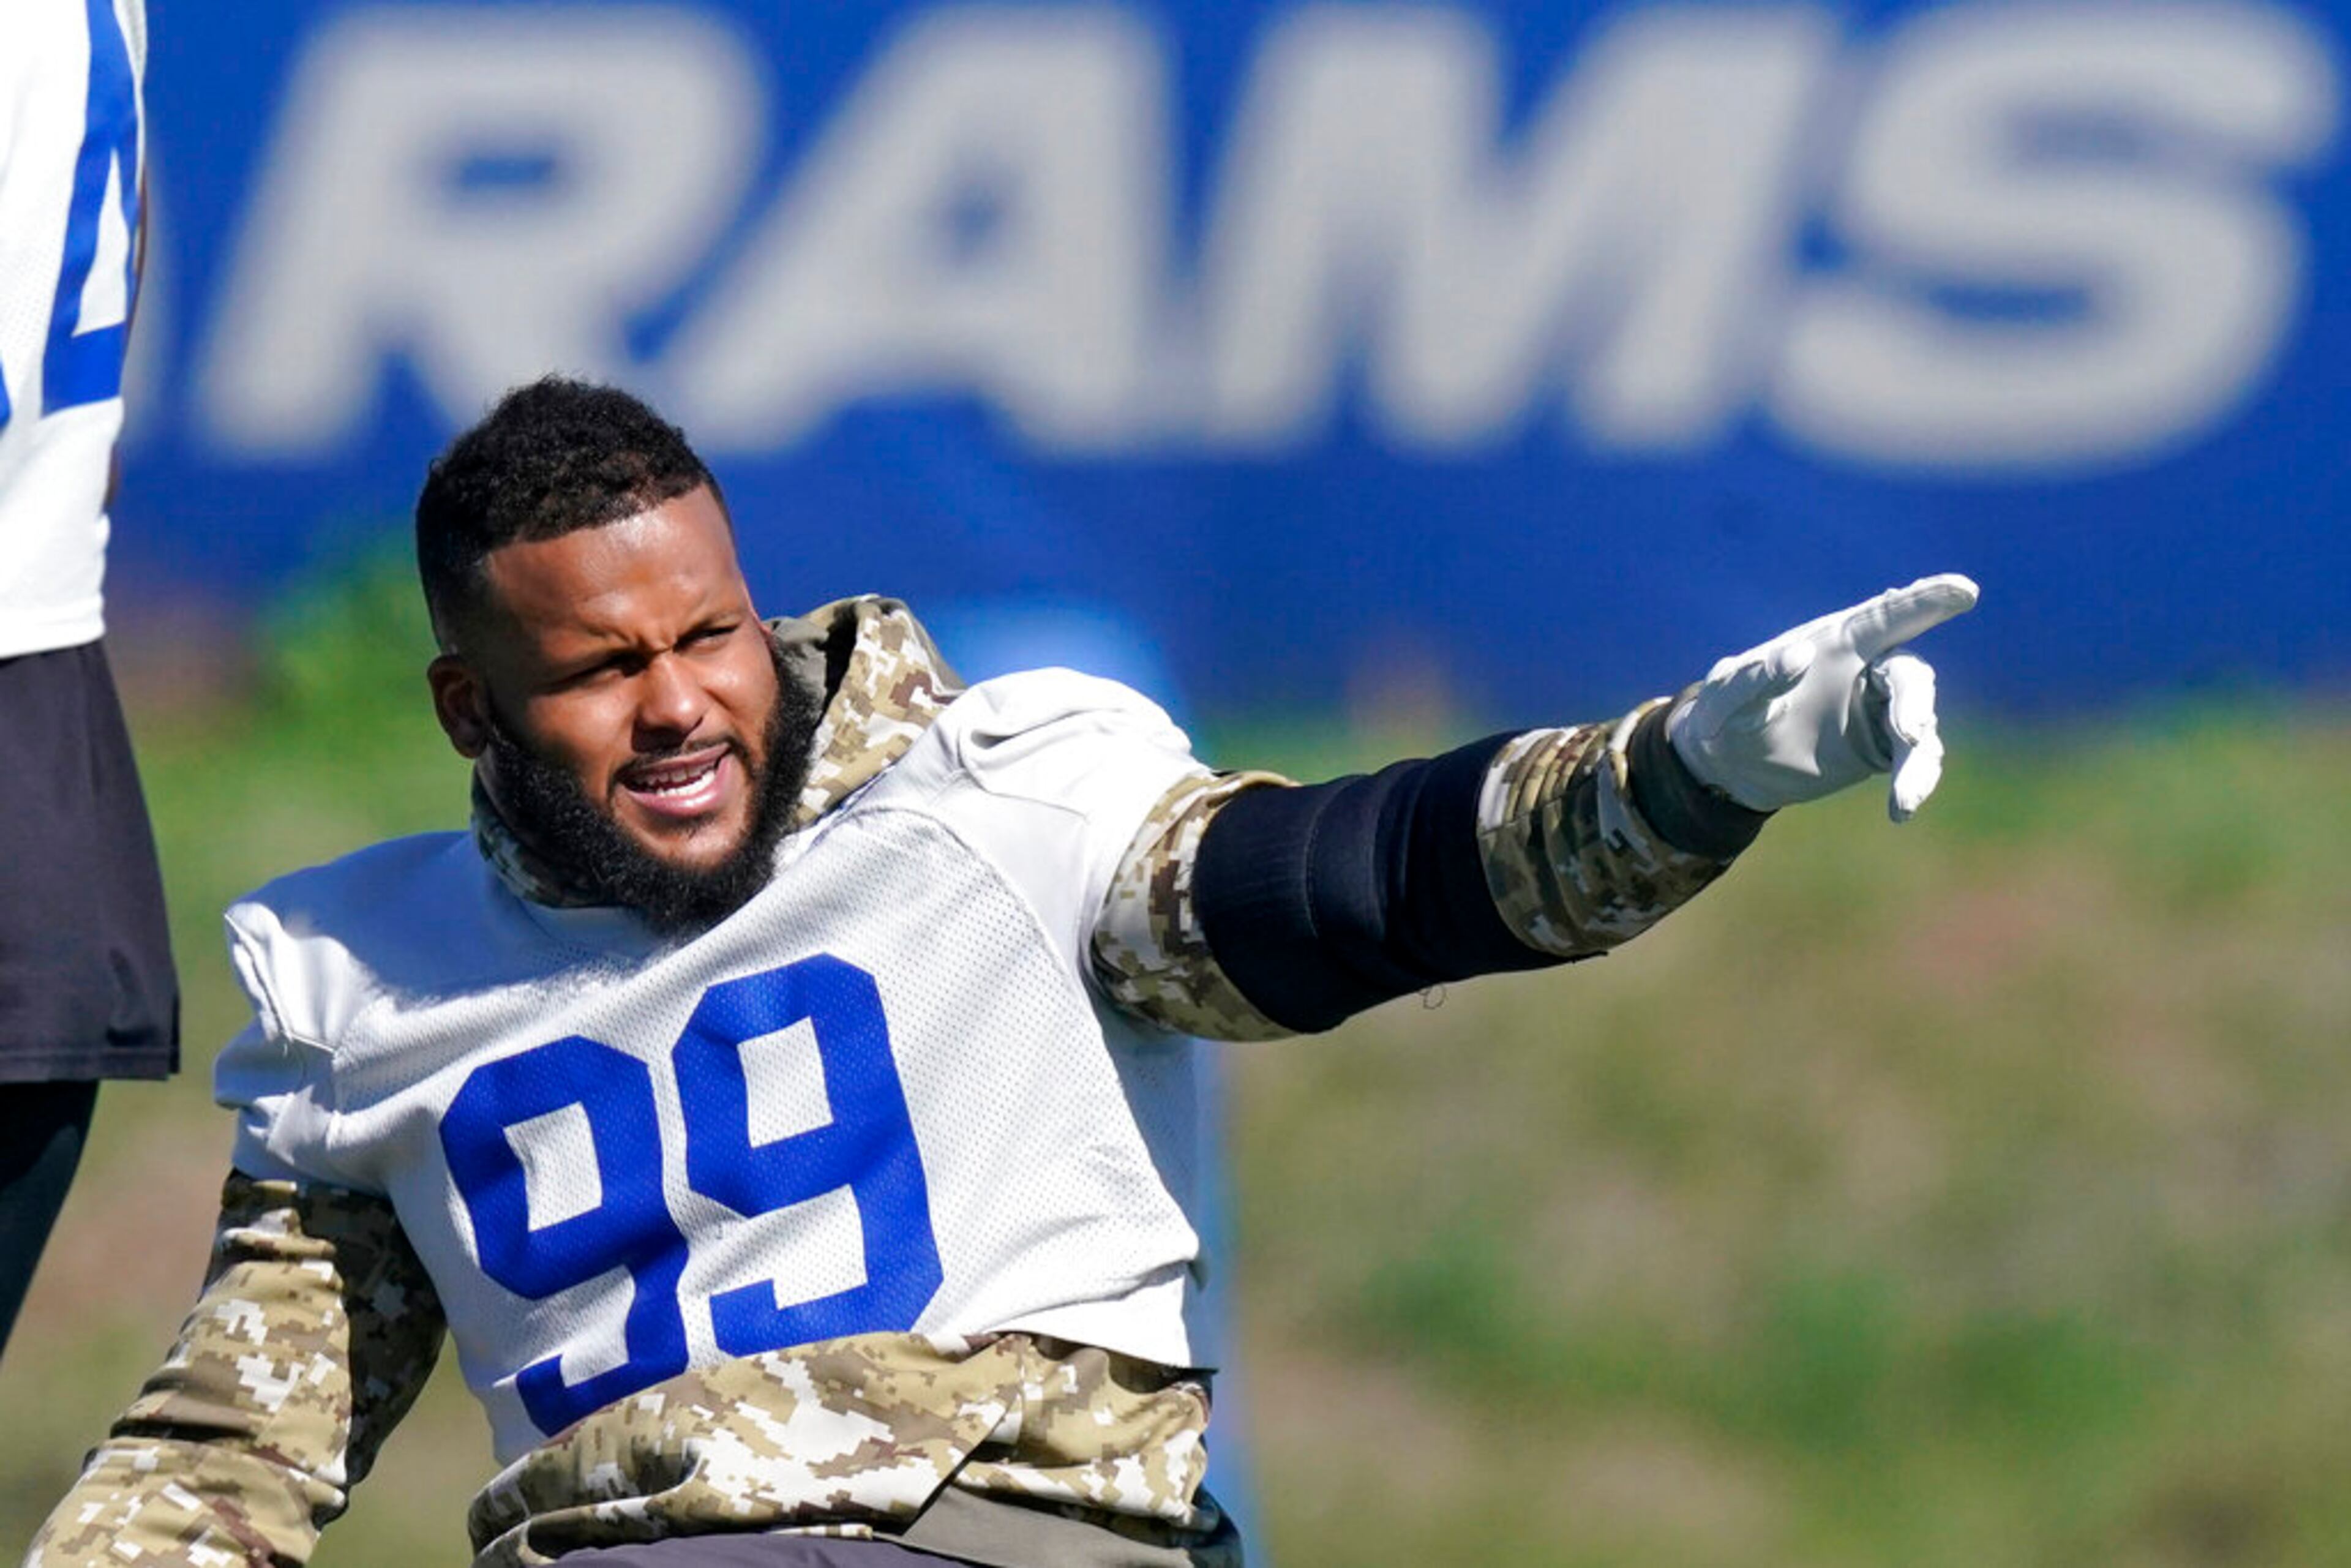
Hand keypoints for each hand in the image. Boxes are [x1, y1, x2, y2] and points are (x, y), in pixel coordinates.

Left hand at [1667, 574, 1979, 821]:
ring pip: (1920, 723)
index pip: (1885, 616)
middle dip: (1914, 702)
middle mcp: (1866, 669)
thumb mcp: (1726, 698)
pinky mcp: (1884, 747)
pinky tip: (1900, 809)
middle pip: (1909, 675)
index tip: (1965, 590)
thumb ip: (1756, 677)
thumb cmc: (1726, 715)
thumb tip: (1801, 655)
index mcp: (1834, 641)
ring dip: (1918, 758)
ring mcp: (1880, 709)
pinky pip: (1913, 760)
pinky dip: (1914, 782)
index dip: (1925, 600)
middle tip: (1910, 733)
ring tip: (1903, 797)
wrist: (1732, 766)